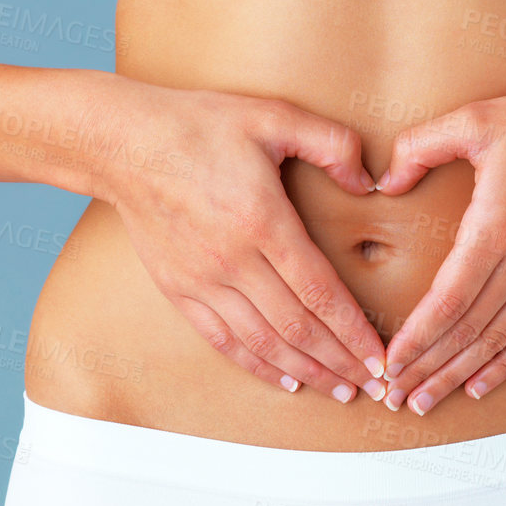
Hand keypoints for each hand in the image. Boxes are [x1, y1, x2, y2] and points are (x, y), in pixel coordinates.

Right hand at [92, 78, 388, 401]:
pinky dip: (257, 365)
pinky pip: (223, 340)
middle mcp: (233, 261)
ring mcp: (202, 280)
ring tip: (340, 390)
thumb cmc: (200, 124)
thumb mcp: (273, 116)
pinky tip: (286, 380)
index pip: (320, 292)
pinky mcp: (179, 289)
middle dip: (341, 362)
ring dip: (306, 371)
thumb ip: (331, 143)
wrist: (124, 142)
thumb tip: (370, 183)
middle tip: (374, 386)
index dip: (354, 332)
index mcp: (263, 222)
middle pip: (298, 328)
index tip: (381, 358)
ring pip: (264, 342)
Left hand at [373, 72, 505, 413]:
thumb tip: (382, 182)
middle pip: (467, 330)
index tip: (388, 363)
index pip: (447, 299)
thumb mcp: (477, 118)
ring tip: (422, 402)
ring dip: (457, 375)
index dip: (416, 337)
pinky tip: (478, 387)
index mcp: (496, 226)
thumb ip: (421, 146)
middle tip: (391, 397)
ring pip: (497, 340)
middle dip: (426, 367)